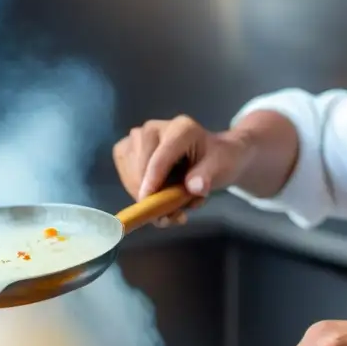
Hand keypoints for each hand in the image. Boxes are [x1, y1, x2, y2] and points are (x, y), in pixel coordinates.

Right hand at [112, 115, 252, 225]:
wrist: (213, 154)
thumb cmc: (218, 160)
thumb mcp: (221, 168)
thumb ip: (207, 177)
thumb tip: (194, 187)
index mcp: (181, 129)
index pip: (160, 158)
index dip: (152, 183)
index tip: (147, 205)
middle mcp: (155, 128)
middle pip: (140, 166)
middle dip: (149, 194)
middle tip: (168, 217)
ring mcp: (138, 137)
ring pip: (129, 172)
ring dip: (144, 194)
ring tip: (168, 206)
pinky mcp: (128, 148)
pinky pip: (125, 175)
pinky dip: (137, 190)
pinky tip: (156, 195)